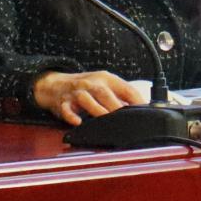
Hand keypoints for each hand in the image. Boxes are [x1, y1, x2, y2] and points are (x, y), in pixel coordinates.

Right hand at [33, 70, 147, 125]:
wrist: (55, 84)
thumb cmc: (86, 87)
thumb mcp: (104, 85)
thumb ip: (121, 95)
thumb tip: (142, 109)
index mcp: (106, 79)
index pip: (125, 88)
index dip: (137, 100)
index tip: (145, 112)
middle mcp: (91, 83)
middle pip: (105, 93)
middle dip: (116, 107)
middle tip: (127, 120)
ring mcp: (76, 92)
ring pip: (86, 99)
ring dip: (96, 110)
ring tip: (105, 122)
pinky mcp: (63, 103)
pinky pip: (66, 109)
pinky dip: (71, 116)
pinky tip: (78, 121)